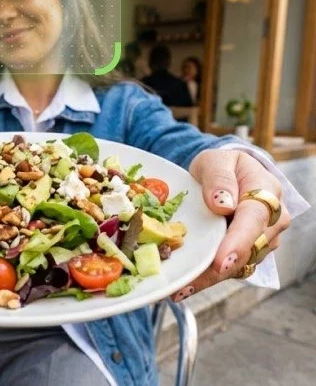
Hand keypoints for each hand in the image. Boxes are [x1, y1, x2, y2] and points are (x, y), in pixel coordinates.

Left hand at [170, 149, 289, 301]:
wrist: (225, 174)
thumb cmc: (221, 166)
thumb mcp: (215, 161)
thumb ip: (218, 179)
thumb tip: (223, 204)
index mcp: (266, 193)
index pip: (254, 220)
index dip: (238, 242)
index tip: (221, 261)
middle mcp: (271, 222)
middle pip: (248, 251)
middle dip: (219, 269)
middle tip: (188, 282)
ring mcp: (261, 241)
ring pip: (238, 266)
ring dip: (209, 279)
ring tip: (179, 289)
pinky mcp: (245, 254)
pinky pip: (228, 271)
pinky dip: (205, 280)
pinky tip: (182, 288)